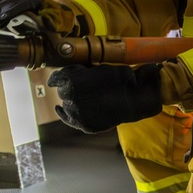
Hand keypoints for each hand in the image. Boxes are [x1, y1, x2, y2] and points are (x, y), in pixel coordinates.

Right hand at [0, 0, 74, 43]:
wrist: (54, 15)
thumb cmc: (56, 18)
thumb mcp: (59, 20)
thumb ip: (54, 23)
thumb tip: (50, 25)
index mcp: (32, 0)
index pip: (19, 3)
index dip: (7, 9)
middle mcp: (16, 0)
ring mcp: (7, 6)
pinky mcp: (1, 15)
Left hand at [47, 64, 162, 133]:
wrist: (135, 98)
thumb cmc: (119, 79)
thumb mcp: (96, 68)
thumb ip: (79, 72)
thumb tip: (65, 76)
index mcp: (71, 80)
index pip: (57, 78)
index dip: (60, 77)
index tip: (59, 78)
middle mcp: (69, 97)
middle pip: (62, 92)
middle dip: (68, 89)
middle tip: (81, 86)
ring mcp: (76, 113)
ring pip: (66, 106)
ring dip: (70, 101)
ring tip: (78, 98)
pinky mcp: (83, 125)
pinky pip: (69, 120)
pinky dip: (64, 115)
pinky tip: (60, 110)